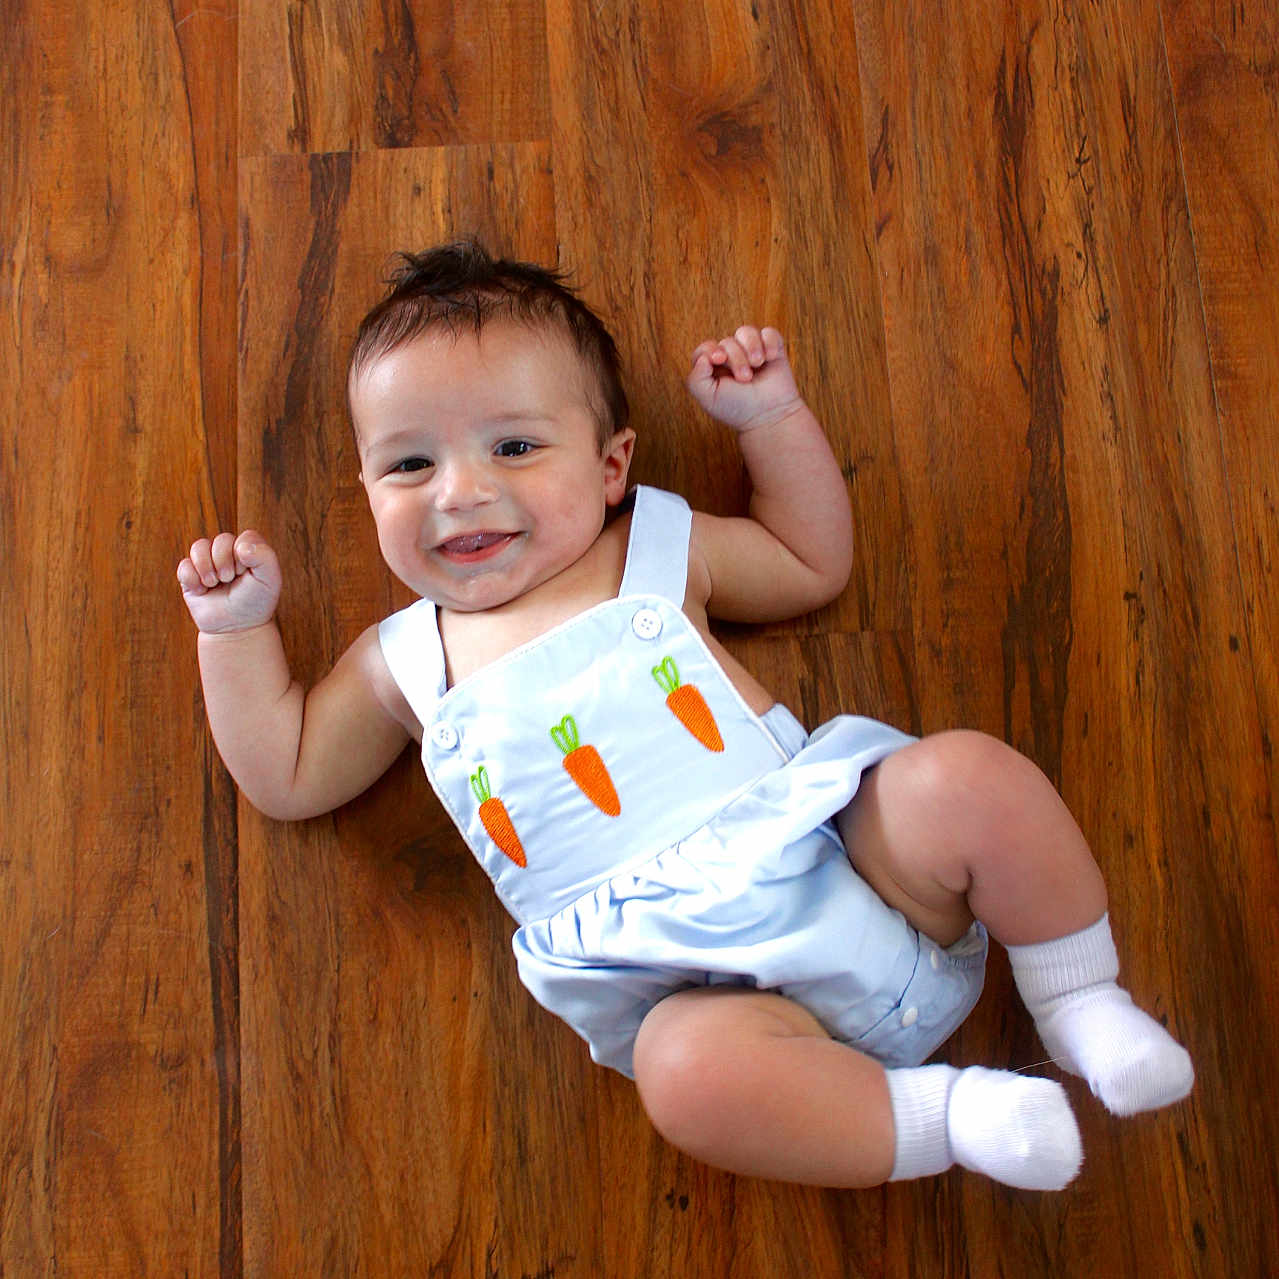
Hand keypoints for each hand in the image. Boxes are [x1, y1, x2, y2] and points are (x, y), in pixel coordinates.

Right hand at [177, 531, 282, 633]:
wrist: (237, 627)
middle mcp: (228, 551)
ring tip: (214, 584)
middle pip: (221, 540)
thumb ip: (265, 556)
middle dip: (225, 563)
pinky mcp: (190, 574)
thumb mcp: (270, 579)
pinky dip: (192, 580)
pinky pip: (184, 566)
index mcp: (248, 549)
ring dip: (207, 568)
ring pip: (199, 547)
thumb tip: (241, 547)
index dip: (244, 556)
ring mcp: (208, 562)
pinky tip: (202, 591)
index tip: (247, 573)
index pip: (244, 537)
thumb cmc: (255, 602)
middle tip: (230, 580)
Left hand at [686, 326, 804, 432]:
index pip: (705, 348)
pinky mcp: (772, 350)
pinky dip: (769, 342)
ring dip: (751, 347)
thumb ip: (695, 378)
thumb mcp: (708, 398)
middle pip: (727, 342)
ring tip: (758, 364)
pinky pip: (769, 332)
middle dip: (736, 358)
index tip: (718, 359)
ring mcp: (751, 352)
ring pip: (746, 332)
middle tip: (745, 378)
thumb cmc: (737, 409)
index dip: (710, 350)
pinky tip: (771, 357)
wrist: (769, 416)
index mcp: (713, 368)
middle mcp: (731, 358)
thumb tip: (703, 357)